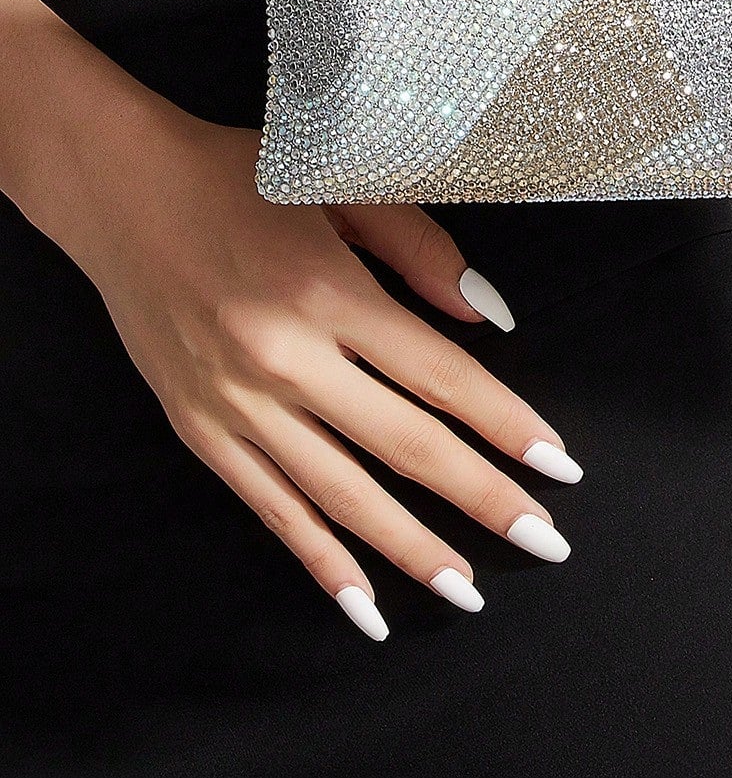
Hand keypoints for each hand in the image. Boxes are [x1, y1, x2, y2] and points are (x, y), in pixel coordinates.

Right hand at [26, 82, 579, 640]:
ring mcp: (238, 405)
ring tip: (467, 591)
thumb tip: (488, 313)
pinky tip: (364, 605)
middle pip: (404, 446)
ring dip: (411, 549)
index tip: (559, 465)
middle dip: (482, 500)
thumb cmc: (240, 177)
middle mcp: (285, 359)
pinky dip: (320, 561)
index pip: (441, 376)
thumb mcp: (341, 186)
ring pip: (342, 496)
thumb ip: (421, 249)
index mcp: (328, 292)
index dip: (506, 425)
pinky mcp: (201, 432)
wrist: (122, 192)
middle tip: (545, 541)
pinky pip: (272, 510)